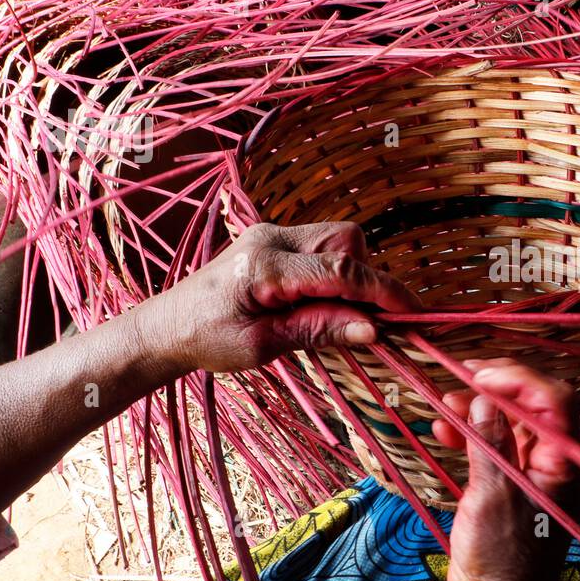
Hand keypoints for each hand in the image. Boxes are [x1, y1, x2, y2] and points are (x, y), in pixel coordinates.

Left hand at [137, 222, 418, 373]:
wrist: (166, 326)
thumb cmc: (206, 341)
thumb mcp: (262, 346)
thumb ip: (318, 332)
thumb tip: (373, 330)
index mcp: (264, 266)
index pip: (340, 271)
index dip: (383, 292)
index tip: (413, 314)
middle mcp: (271, 237)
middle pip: (346, 241)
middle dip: (368, 279)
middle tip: (368, 322)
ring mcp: (273, 234)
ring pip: (340, 240)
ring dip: (353, 276)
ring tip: (339, 316)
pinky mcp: (275, 240)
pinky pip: (323, 248)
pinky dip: (337, 273)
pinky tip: (324, 303)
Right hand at [434, 359, 579, 580]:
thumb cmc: (501, 559)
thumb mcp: (493, 494)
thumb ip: (490, 442)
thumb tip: (484, 398)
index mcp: (565, 462)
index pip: (554, 400)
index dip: (518, 379)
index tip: (479, 374)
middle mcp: (555, 461)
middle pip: (532, 406)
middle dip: (494, 389)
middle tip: (457, 380)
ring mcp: (532, 471)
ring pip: (509, 423)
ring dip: (477, 409)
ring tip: (442, 406)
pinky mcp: (510, 482)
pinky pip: (495, 445)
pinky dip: (471, 434)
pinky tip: (443, 430)